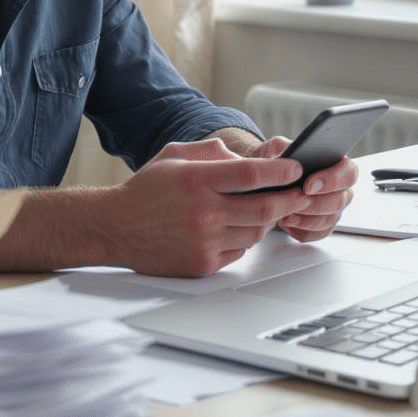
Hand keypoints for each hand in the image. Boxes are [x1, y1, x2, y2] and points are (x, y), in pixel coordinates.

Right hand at [105, 136, 321, 276]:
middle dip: (289, 199)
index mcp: (197, 180)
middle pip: (264, 207)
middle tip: (301, 193)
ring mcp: (204, 241)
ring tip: (265, 208)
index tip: (298, 167)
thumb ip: (212, 152)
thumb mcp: (174, 155)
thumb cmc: (146, 190)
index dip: (281, 170)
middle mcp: (203, 212)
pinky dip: (243, 239)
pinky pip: (239, 252)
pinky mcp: (203, 264)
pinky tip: (234, 228)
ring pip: (256, 232)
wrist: (115, 227)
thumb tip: (245, 158)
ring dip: (266, 220)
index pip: (252, 174)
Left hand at [249, 135, 358, 243]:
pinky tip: (287, 223)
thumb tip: (288, 152)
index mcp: (336, 166)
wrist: (264, 181)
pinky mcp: (321, 226)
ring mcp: (332, 209)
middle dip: (317, 203)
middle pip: (341, 200)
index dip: (332, 180)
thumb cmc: (275, 163)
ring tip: (286, 214)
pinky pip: (318, 234)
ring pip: (329, 220)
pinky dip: (302, 230)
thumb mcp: (274, 149)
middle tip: (296, 201)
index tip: (309, 185)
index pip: (349, 173)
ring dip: (307, 219)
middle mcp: (339, 189)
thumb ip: (282, 146)